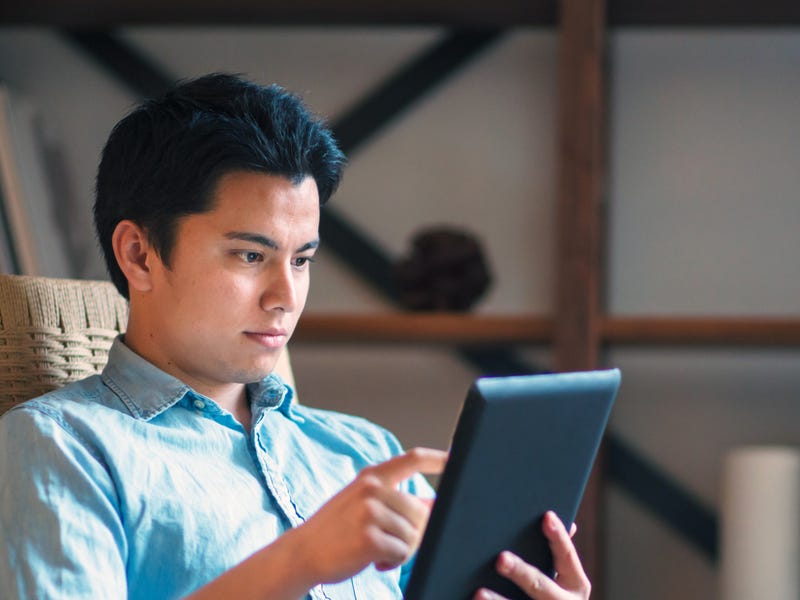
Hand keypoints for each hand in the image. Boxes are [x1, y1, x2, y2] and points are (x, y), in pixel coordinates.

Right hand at [291, 447, 446, 585]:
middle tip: (391, 542)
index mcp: (372, 476)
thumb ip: (398, 500)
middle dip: (414, 533)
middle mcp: (372, 489)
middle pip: (421, 511)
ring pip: (414, 534)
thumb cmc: (337, 528)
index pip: (413, 459)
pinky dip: (394, 562)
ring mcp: (370, 512)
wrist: (302, 552)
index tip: (457, 459)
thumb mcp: (363, 504)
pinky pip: (403, 553)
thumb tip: (435, 503)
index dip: (438, 459)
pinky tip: (375, 560)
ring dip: (402, 549)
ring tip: (377, 550)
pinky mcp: (370, 538)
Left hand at [473, 511, 590, 599]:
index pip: (567, 556)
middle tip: (500, 558)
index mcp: (575, 585)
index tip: (547, 516)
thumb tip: (569, 523)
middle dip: (521, 573)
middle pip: (540, 587)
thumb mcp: (565, 577)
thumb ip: (560, 554)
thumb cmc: (554, 594)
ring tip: (479, 592)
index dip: (558, 537)